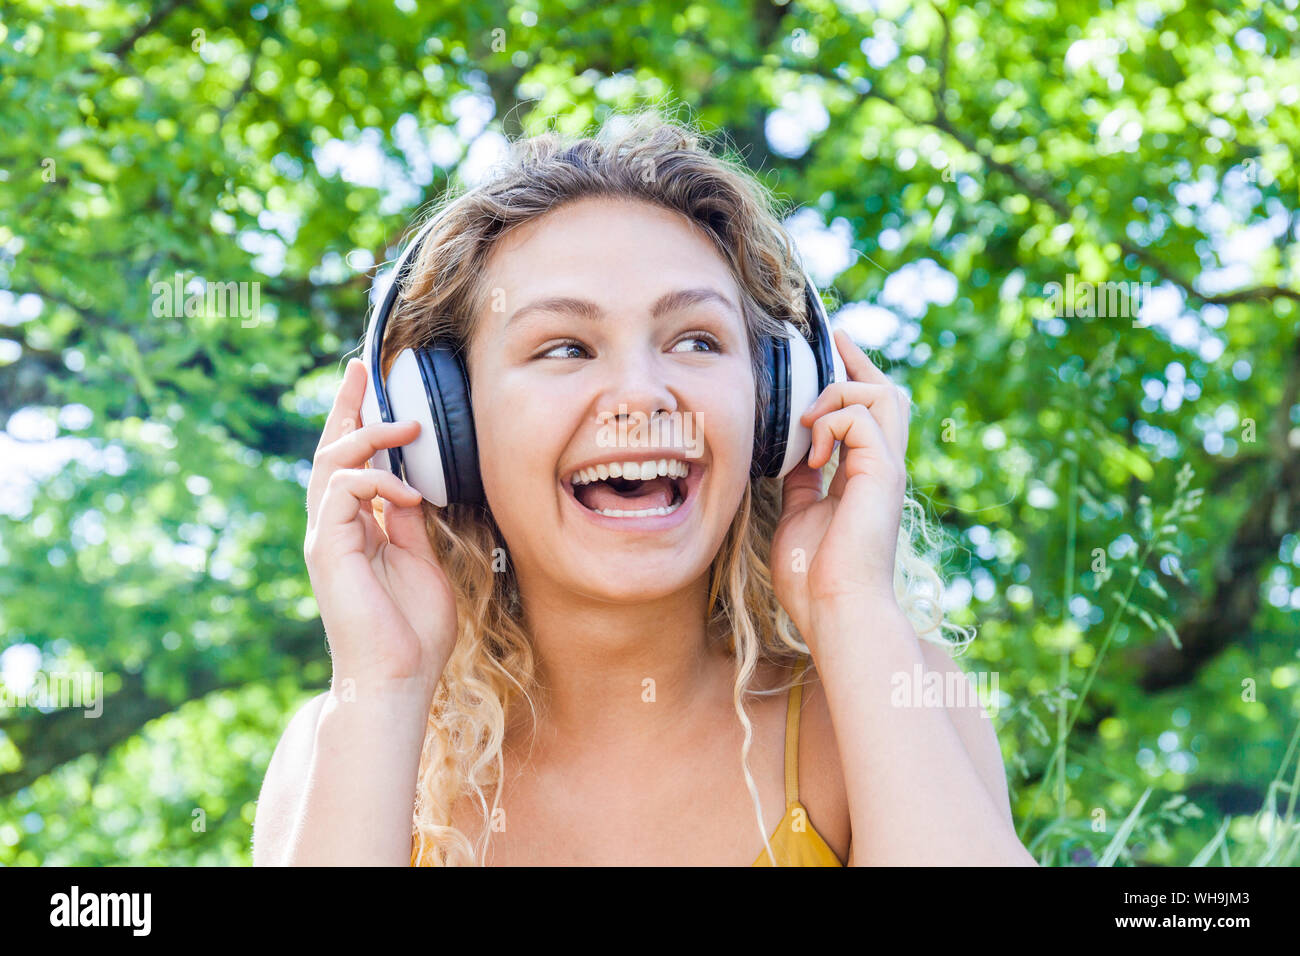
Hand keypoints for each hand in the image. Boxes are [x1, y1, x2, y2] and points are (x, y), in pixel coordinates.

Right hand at [303, 358, 457, 696]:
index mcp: (356, 532)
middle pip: (331, 454)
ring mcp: (327, 539)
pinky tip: (410, 496)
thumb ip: (410, 525)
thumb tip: (414, 488)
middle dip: (347, 408)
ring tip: (408, 428)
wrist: (399, 679)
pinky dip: (377, 483)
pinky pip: (343, 492)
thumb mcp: (422, 563)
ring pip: (333, 465)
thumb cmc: (414, 634)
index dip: (359, 424)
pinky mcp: (328, 550)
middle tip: (362, 370)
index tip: (371, 386)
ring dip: (370, 438)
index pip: (352, 466)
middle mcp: (334, 530)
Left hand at [770, 329, 910, 646]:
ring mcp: (887, 469)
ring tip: (809, 422)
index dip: (851, 380)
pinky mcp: (883, 472)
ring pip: (883, 394)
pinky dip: (831, 422)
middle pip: (888, 395)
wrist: (836, 610)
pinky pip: (861, 417)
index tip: (834, 350)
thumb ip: (800, 483)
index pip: (867, 417)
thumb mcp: (799, 517)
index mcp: (865, 480)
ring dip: (839, 394)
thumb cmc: (814, 579)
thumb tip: (789, 457)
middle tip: (834, 341)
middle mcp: (883, 469)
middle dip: (860, 363)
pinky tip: (812, 454)